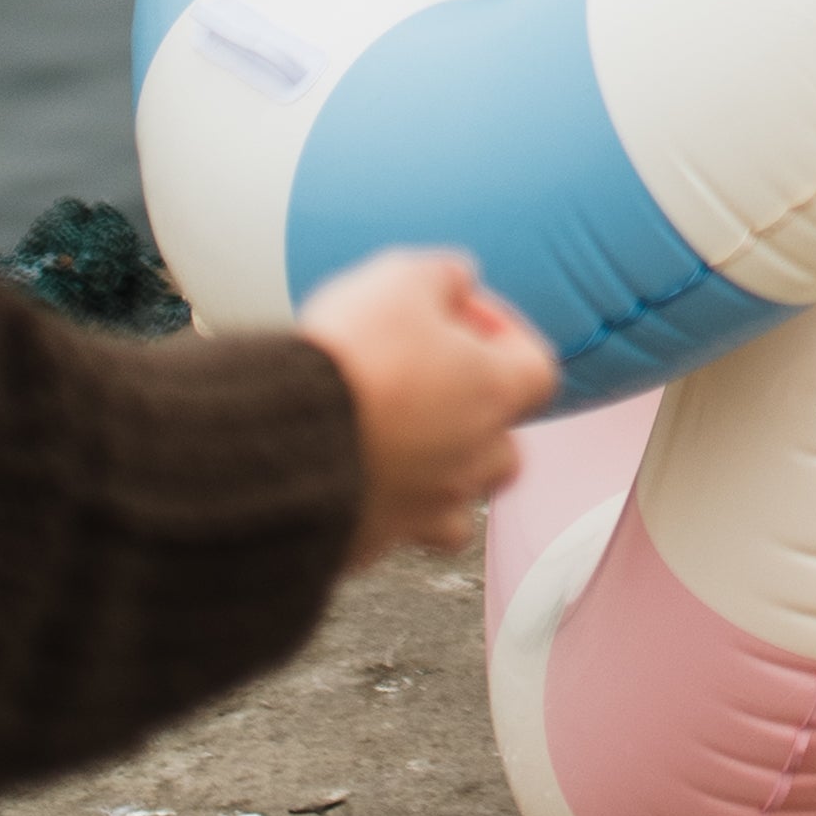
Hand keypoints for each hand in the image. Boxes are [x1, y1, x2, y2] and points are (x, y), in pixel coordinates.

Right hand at [298, 249, 555, 562]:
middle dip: (474, 417)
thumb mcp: (400, 278)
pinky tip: (351, 474)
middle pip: (505, 448)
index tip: (457, 317)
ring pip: (457, 503)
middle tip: (425, 387)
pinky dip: (383, 506)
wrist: (277, 442)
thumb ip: (443, 274)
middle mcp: (471, 461)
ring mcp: (425, 508)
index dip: (504, 335)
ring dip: (437, 473)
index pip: (538, 371)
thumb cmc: (351, 358)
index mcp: (492, 397)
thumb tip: (457, 281)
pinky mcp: (374, 540)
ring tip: (394, 439)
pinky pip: (394, 530)